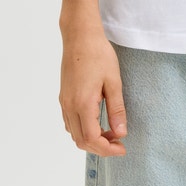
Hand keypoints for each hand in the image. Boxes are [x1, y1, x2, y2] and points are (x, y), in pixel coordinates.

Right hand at [60, 31, 127, 155]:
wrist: (80, 36)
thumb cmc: (99, 55)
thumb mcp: (114, 82)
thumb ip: (116, 110)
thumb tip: (121, 133)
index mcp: (82, 103)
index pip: (91, 139)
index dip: (107, 149)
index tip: (122, 147)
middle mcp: (69, 106)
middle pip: (81, 140)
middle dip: (100, 147)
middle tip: (119, 142)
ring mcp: (64, 102)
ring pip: (74, 133)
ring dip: (91, 139)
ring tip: (111, 132)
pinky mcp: (63, 97)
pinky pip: (70, 122)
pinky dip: (83, 130)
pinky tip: (98, 122)